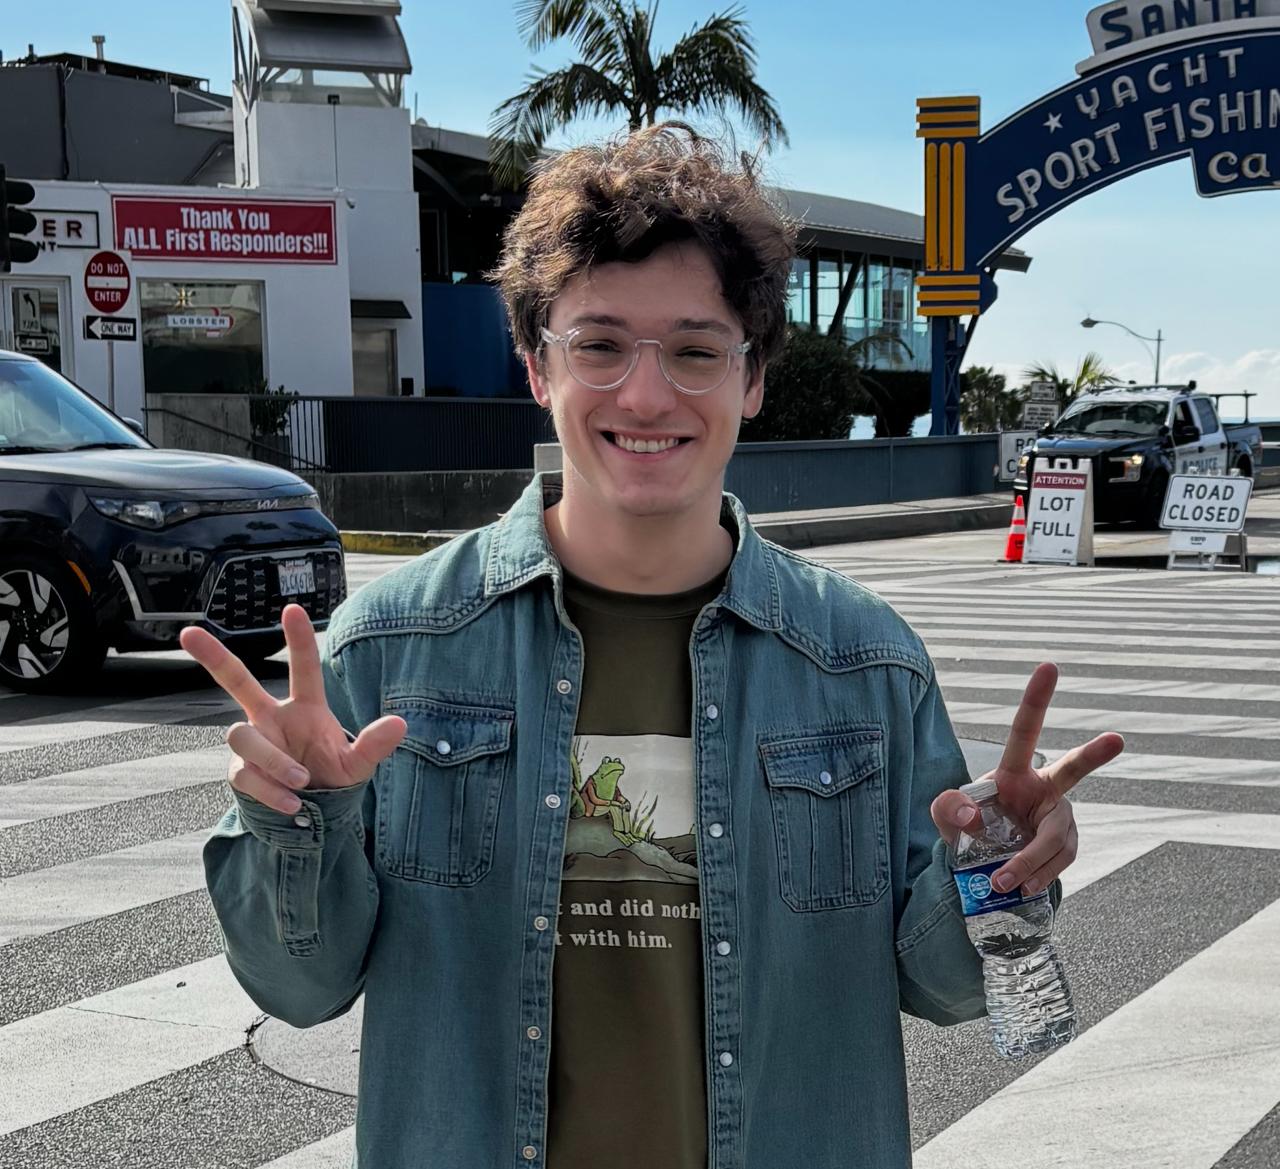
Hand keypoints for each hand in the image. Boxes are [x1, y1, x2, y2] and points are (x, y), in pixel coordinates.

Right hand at [179, 603, 405, 814]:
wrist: (313, 817)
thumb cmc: (334, 779)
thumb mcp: (358, 764)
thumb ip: (374, 744)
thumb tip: (401, 724)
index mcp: (305, 708)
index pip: (302, 669)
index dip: (298, 640)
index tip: (292, 609)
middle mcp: (272, 718)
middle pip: (236, 681)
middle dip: (213, 657)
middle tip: (188, 634)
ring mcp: (253, 744)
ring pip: (242, 735)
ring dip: (273, 758)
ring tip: (302, 780)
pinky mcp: (241, 772)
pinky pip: (244, 773)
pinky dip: (268, 788)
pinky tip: (292, 803)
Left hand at [930, 663, 1123, 897]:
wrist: (986, 863)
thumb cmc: (967, 827)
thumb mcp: (945, 816)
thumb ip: (948, 807)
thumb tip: (970, 814)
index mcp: (1013, 771)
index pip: (1025, 730)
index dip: (1036, 698)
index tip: (1049, 665)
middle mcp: (1044, 789)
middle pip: (1072, 771)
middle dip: (1093, 755)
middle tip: (1116, 738)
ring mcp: (1060, 817)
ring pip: (1056, 837)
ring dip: (1032, 861)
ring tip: (1006, 881)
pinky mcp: (1066, 844)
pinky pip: (1058, 861)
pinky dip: (1038, 876)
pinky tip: (1022, 886)